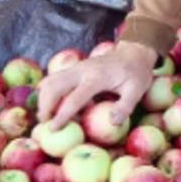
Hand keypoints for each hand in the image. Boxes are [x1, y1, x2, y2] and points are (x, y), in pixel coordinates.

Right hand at [36, 40, 156, 129]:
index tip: (53, 129)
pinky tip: (50, 105)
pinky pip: (54, 79)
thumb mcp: (137, 90)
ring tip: (45, 116)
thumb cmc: (136, 73)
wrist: (133, 52)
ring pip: (50, 80)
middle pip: (53, 86)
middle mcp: (81, 70)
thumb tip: (112, 123)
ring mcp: (76, 68)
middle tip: (44, 124)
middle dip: (45, 106)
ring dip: (43, 98)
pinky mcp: (74, 69)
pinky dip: (48, 92)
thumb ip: (125, 106)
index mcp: (96, 77)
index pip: (74, 98)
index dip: (62, 115)